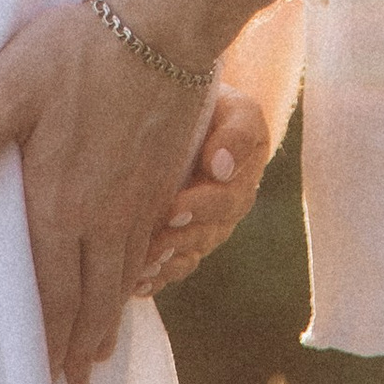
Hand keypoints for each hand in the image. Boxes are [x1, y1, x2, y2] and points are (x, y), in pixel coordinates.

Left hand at [0, 0, 218, 383]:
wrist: (163, 24)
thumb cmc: (74, 51)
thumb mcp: (3, 93)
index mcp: (58, 204)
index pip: (49, 291)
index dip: (44, 337)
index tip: (41, 378)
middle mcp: (101, 217)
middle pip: (90, 299)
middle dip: (78, 347)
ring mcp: (139, 202)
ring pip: (122, 280)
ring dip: (108, 322)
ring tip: (99, 355)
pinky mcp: (163, 181)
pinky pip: (148, 250)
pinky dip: (136, 283)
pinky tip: (133, 285)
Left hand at [134, 84, 272, 296]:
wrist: (187, 107)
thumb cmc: (208, 100)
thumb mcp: (233, 106)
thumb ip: (235, 133)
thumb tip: (220, 167)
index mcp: (245, 170)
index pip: (229, 194)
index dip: (203, 205)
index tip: (175, 206)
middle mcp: (231, 204)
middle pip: (209, 231)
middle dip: (180, 237)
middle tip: (153, 243)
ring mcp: (208, 225)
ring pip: (191, 252)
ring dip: (167, 262)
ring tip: (141, 268)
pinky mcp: (184, 239)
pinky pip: (176, 266)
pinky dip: (158, 276)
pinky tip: (137, 283)